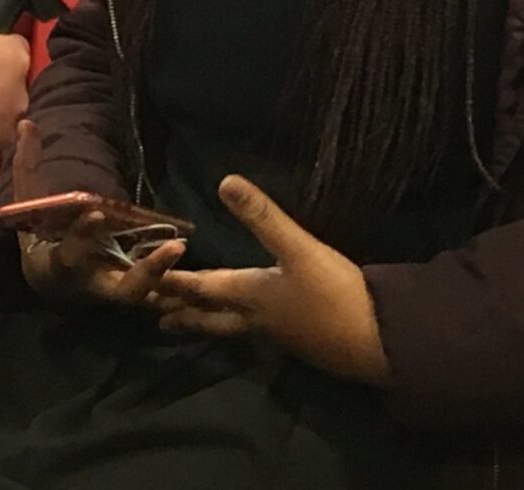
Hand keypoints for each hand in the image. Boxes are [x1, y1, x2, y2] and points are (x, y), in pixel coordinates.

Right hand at [9, 121, 184, 309]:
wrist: (49, 282)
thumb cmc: (38, 236)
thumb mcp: (28, 204)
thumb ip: (27, 166)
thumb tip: (26, 122)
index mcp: (61, 264)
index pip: (70, 253)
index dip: (82, 234)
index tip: (97, 211)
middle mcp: (93, 284)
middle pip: (123, 290)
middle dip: (148, 272)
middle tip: (175, 246)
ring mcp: (116, 292)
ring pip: (148, 296)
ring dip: (170, 276)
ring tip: (183, 247)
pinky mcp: (133, 293)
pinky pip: (157, 294)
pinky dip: (175, 287)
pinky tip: (190, 260)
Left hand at [154, 176, 390, 386]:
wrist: (381, 343)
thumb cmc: (336, 295)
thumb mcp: (299, 248)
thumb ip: (263, 217)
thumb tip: (224, 181)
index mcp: (251, 293)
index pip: (200, 285)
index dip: (171, 278)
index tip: (141, 278)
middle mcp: (257, 318)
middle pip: (210, 315)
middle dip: (180, 312)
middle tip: (154, 316)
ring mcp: (279, 334)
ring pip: (231, 328)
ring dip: (204, 324)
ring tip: (184, 326)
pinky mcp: (301, 342)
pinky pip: (256, 335)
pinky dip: (238, 329)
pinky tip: (250, 327)